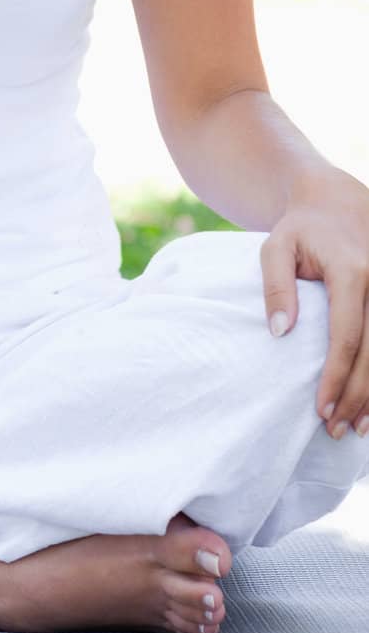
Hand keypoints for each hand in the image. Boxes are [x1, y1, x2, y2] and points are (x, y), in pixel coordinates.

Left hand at [260, 167, 368, 440]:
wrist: (337, 203)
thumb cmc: (300, 229)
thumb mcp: (275, 247)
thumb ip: (275, 286)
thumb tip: (279, 332)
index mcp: (351, 271)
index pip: (347, 335)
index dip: (336, 376)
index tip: (320, 409)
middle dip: (357, 395)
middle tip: (336, 429)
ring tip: (357, 428)